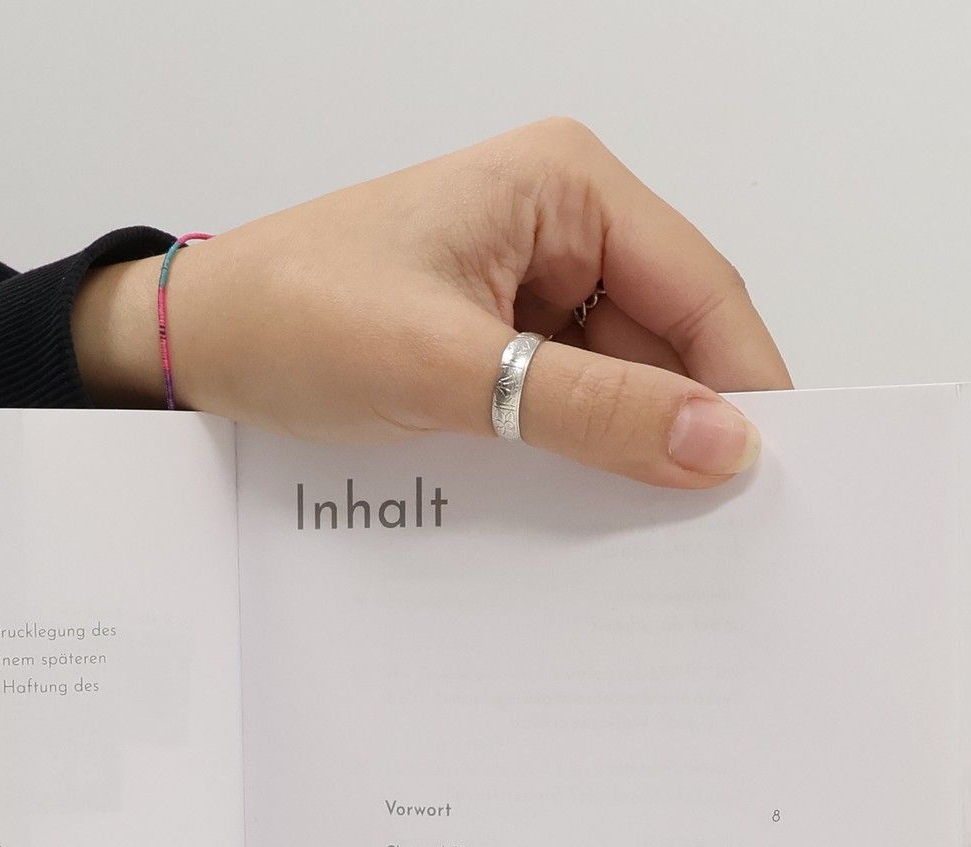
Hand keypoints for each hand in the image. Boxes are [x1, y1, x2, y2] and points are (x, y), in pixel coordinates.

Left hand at [72, 117, 791, 487]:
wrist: (197, 347)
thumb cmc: (294, 317)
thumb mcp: (450, 369)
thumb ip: (589, 409)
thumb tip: (717, 445)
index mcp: (566, 185)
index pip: (701, 291)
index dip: (745, 386)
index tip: (773, 479)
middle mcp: (561, 225)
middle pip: (669, 341)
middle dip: (685, 428)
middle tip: (715, 531)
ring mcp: (528, 286)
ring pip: (621, 381)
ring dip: (626, 451)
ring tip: (646, 535)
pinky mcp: (495, 342)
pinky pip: (568, 403)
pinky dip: (577, 456)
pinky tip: (581, 511)